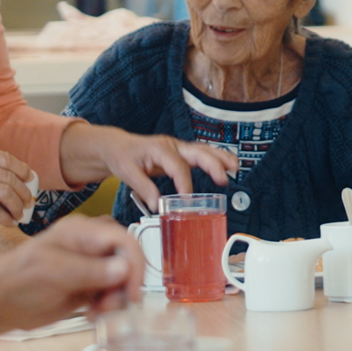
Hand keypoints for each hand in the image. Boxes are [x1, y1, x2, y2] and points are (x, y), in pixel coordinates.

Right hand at [0, 146, 35, 220]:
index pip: (7, 159)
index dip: (22, 170)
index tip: (30, 178)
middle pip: (10, 178)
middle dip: (24, 192)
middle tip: (29, 201)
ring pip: (6, 194)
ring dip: (16, 206)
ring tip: (20, 214)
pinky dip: (4, 217)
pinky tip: (9, 222)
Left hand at [0, 217, 140, 347]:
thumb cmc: (19, 280)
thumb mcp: (54, 273)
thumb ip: (90, 271)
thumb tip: (125, 268)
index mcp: (83, 232)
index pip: (124, 240)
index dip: (135, 264)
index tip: (131, 292)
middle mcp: (91, 246)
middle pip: (128, 259)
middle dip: (126, 284)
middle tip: (111, 306)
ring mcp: (91, 266)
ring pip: (123, 278)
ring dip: (117, 298)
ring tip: (98, 313)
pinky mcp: (89, 285)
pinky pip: (112, 292)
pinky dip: (109, 305)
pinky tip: (92, 314)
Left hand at [64, 122, 237, 209]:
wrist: (116, 146)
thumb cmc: (122, 156)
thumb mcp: (127, 172)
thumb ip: (143, 187)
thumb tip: (157, 205)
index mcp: (159, 148)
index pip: (177, 166)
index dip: (184, 183)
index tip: (186, 200)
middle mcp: (171, 145)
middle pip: (197, 152)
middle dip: (213, 164)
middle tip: (223, 179)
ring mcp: (177, 148)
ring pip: (204, 150)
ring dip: (220, 157)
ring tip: (235, 167)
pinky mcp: (180, 153)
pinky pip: (201, 154)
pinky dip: (215, 159)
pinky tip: (227, 165)